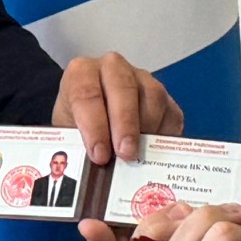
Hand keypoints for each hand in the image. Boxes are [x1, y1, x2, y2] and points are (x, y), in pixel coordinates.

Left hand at [52, 49, 182, 163]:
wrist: (94, 122)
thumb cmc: (78, 127)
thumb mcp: (69, 135)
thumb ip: (77, 148)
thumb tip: (87, 171)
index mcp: (82, 73)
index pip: (86, 92)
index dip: (94, 125)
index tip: (99, 154)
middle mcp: (113, 69)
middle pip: (123, 88)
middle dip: (125, 124)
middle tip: (126, 154)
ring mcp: (142, 79)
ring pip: (153, 97)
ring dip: (148, 130)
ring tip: (140, 158)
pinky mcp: (165, 97)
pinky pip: (171, 114)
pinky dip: (165, 136)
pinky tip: (155, 153)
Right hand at [81, 136, 240, 240]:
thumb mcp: (234, 158)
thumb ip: (195, 171)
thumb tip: (159, 184)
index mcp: (194, 220)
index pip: (141, 237)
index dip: (110, 235)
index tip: (90, 222)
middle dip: (156, 224)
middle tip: (186, 209)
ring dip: (203, 222)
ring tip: (237, 212)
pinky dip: (228, 233)